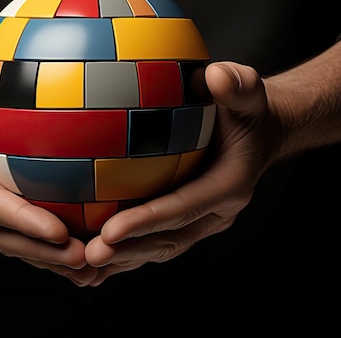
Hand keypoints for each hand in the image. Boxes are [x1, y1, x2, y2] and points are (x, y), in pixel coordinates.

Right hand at [0, 55, 98, 282]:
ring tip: (93, 267)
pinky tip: (88, 250)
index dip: (22, 220)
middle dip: (44, 253)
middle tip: (85, 258)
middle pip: (5, 237)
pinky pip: (23, 236)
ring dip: (52, 259)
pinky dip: (52, 249)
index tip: (58, 230)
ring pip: (16, 244)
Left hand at [79, 61, 278, 285]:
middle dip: (129, 251)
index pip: (183, 208)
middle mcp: (216, 213)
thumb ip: (237, 84)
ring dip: (123, 258)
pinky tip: (90, 252)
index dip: (147, 221)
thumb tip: (215, 76)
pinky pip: (154, 240)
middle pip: (169, 240)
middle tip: (90, 255)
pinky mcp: (186, 222)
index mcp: (229, 185)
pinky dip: (125, 250)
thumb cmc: (246, 110)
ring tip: (83, 264)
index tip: (110, 230)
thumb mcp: (248, 90)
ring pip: (159, 247)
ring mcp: (201, 222)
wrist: (257, 134)